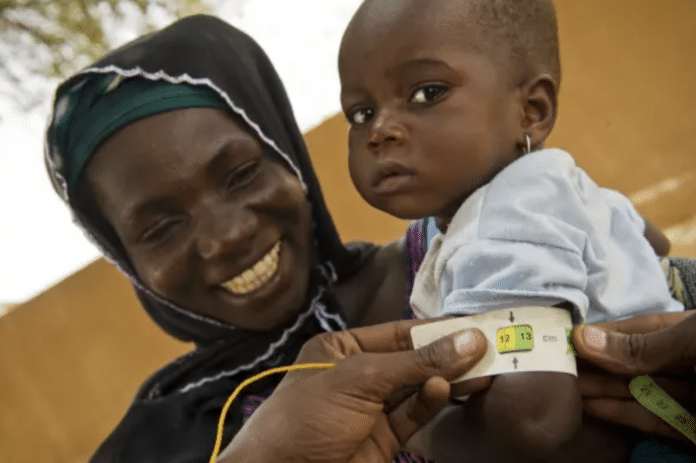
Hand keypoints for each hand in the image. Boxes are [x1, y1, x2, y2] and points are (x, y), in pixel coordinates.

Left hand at [219, 319, 487, 462]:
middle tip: (489, 346)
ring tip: (480, 367)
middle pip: (410, 360)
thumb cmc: (310, 414)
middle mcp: (356, 374)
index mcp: (340, 349)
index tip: (472, 324)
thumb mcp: (360, 379)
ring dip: (445, 378)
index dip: (434, 329)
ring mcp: (370, 408)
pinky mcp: (382, 439)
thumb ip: (416, 362)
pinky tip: (443, 390)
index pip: (396, 333)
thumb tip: (470, 339)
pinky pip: (412, 415)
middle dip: (446, 354)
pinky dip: (429, 402)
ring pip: (416, 388)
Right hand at [573, 312, 695, 437]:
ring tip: (567, 387)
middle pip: (636, 362)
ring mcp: (692, 397)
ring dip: (602, 390)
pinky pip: (655, 421)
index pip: (642, 329)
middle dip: (597, 364)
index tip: (567, 339)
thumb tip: (582, 338)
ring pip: (640, 392)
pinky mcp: (693, 431)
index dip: (604, 334)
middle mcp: (690, 362)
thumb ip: (641, 345)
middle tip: (558, 366)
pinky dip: (623, 415)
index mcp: (694, 333)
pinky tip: (592, 407)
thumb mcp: (692, 341)